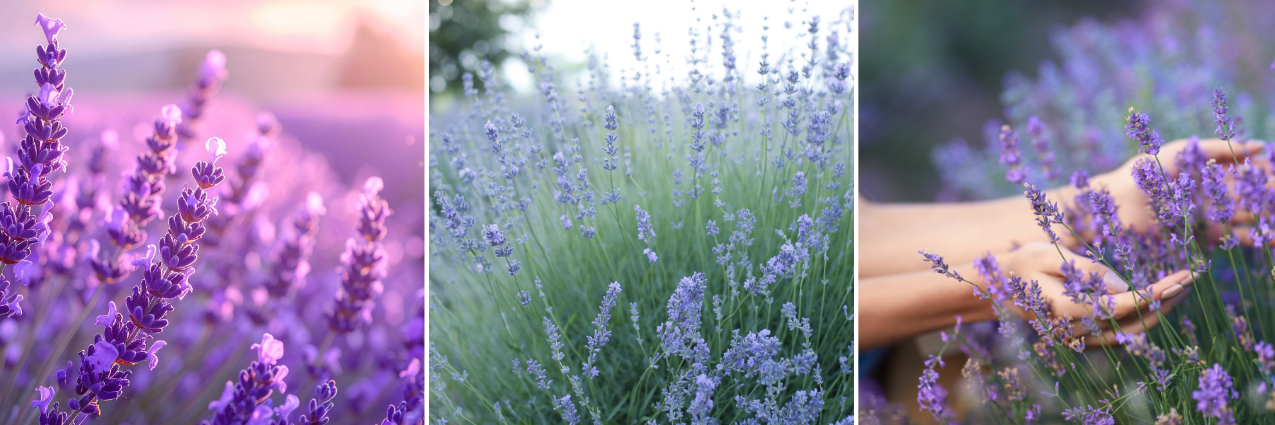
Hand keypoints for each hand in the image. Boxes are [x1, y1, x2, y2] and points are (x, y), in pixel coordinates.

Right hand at [996, 242, 1192, 347]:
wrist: (997, 290)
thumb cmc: (1023, 265)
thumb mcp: (1048, 255)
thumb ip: (1086, 271)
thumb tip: (1124, 287)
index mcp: (1068, 310)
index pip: (1122, 307)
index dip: (1155, 294)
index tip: (1180, 277)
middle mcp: (1077, 331)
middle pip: (1134, 323)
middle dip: (1166, 301)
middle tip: (1191, 277)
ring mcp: (1080, 338)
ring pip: (1131, 331)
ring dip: (1160, 310)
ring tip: (1181, 287)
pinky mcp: (1083, 338)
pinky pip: (1121, 333)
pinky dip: (1143, 317)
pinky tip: (1158, 299)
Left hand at [1089, 138, 1263, 241]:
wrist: (1117, 201)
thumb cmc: (1145, 170)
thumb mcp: (1181, 151)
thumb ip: (1218, 148)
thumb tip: (1259, 146)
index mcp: (1212, 171)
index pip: (1250, 171)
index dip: (1266, 172)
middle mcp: (1216, 193)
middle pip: (1254, 194)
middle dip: (1271, 195)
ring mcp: (1213, 214)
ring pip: (1251, 216)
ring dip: (1270, 218)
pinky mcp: (1205, 234)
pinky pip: (1236, 236)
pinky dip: (1257, 237)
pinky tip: (1272, 238)